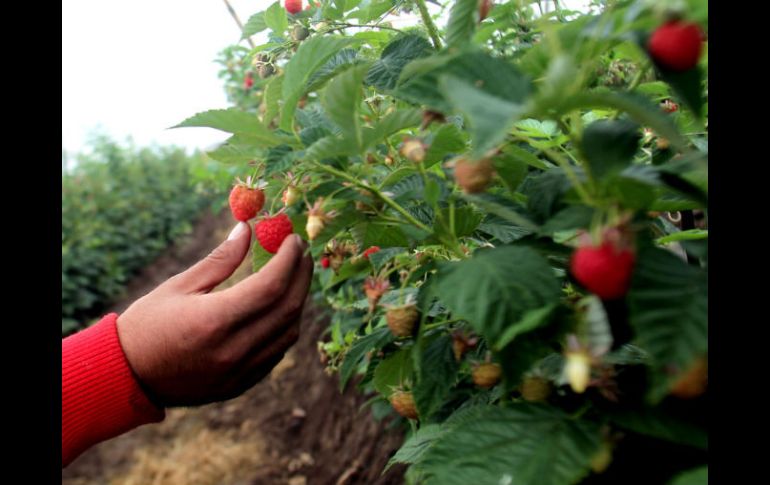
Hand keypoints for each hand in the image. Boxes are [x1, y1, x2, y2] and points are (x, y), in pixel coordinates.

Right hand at [116, 222, 312, 406]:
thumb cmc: (147, 325)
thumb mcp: (179, 286)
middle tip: (301, 253)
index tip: (293, 239)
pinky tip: (279, 307)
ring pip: (289, 333)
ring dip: (298, 302)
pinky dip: (285, 326)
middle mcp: (233, 349)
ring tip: (294, 277)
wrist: (126, 378)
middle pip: (288, 308)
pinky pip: (277, 352)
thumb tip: (247, 228)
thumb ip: (220, 259)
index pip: (271, 286)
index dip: (289, 259)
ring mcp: (240, 371)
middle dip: (301, 276)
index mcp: (214, 320)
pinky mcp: (242, 384)